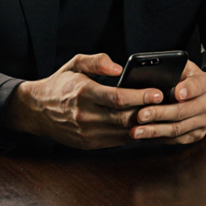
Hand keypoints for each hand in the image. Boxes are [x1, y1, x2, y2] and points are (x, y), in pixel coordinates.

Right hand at [3, 53, 163, 149]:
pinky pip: (117, 141)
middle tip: (168, 105)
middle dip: (148, 112)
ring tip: (161, 115)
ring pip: (123, 132)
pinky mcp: (89, 143)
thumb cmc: (60, 84)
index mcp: (83, 93)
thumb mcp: (74, 64)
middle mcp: (85, 116)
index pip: (118, 98)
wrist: (36, 110)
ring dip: (144, 125)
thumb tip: (118, 67)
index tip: (159, 92)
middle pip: (124, 118)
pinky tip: (145, 125)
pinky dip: (133, 134)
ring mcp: (87, 132)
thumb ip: (96, 61)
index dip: (141, 96)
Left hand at [130, 61, 205, 144]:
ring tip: (137, 131)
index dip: (187, 89)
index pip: (197, 85)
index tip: (175, 92)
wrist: (203, 97)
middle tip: (141, 115)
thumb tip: (153, 73)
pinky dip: (159, 138)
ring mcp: (205, 121)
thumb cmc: (187, 80)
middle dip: (159, 114)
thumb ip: (173, 69)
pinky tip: (145, 137)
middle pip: (182, 111)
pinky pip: (177, 139)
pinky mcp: (198, 134)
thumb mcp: (184, 68)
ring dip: (155, 131)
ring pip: (178, 128)